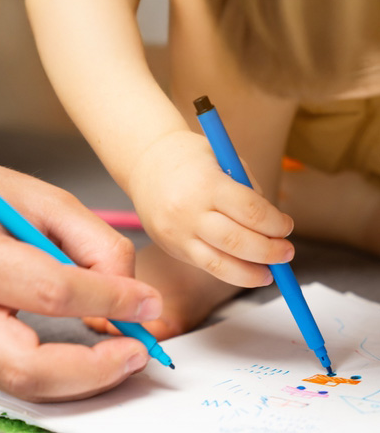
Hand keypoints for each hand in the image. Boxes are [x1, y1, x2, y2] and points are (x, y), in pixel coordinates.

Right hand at [0, 149, 162, 401]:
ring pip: (22, 386)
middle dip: (96, 370)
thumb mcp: (43, 200)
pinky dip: (59, 375)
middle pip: (29, 367)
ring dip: (83, 381)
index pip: (51, 292)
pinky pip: (13, 377)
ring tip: (122, 357)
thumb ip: (94, 244)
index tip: (148, 302)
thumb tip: (131, 296)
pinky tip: (87, 357)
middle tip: (139, 352)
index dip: (110, 301)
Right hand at [129, 131, 294, 287]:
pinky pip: (205, 265)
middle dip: (269, 252)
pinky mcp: (171, 247)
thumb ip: (249, 192)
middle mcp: (189, 212)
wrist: (146, 163)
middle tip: (286, 253)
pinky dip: (230, 271)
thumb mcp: (225, 161)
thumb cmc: (191, 159)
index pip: (251, 212)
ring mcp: (177, 234)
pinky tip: (245, 270)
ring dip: (251, 274)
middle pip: (237, 242)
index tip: (287, 226)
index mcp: (206, 184)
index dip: (276, 224)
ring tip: (269, 273)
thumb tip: (273, 228)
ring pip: (220, 264)